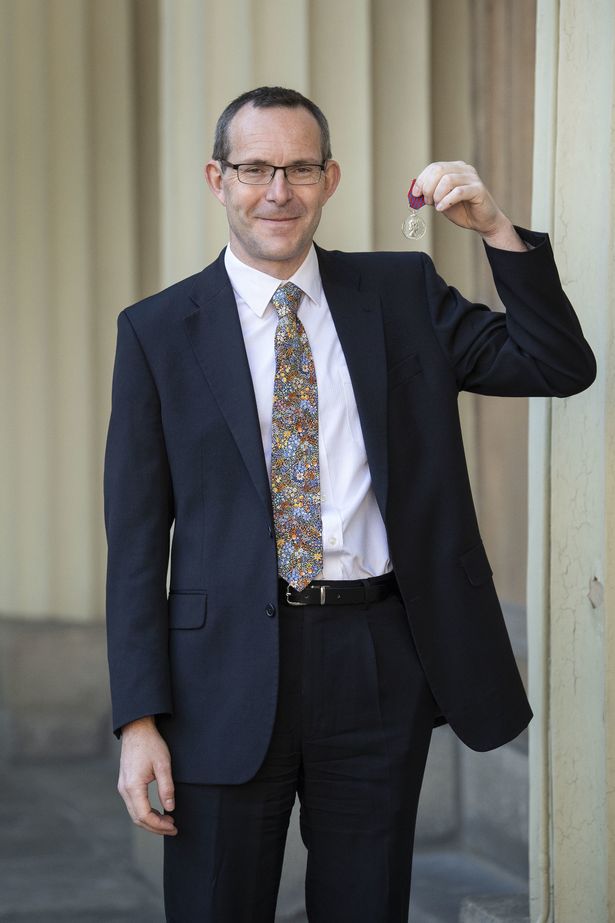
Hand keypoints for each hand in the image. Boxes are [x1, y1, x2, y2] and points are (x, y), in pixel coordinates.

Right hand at [118, 716, 177, 835]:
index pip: (144, 815)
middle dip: (155, 827)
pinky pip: (134, 805)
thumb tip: (170, 808)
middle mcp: (124, 789)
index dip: (159, 825)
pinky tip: (158, 811)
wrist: (137, 729)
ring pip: (135, 813)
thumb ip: (166, 788)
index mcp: (133, 786)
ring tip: (168, 821)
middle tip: (173, 828)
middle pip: (138, 818)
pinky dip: (146, 812)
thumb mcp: (163, 765)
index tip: (173, 826)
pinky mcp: (125, 784)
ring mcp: (123, 787)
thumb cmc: (151, 744)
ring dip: (150, 820)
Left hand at [412, 161, 526, 249]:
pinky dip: (446, 200)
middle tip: (427, 201)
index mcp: (455, 168)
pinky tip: (442, 208)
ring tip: (437, 205)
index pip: (434, 167)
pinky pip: (458, 192)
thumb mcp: (441, 200)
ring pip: (447, 179)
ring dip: (437, 195)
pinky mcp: (478, 189)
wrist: (482, 222)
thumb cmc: (462, 210)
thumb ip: (431, 194)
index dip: (422, 180)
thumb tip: (415, 192)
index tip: (415, 194)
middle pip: (439, 170)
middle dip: (428, 187)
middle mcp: (464, 169)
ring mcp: (472, 178)